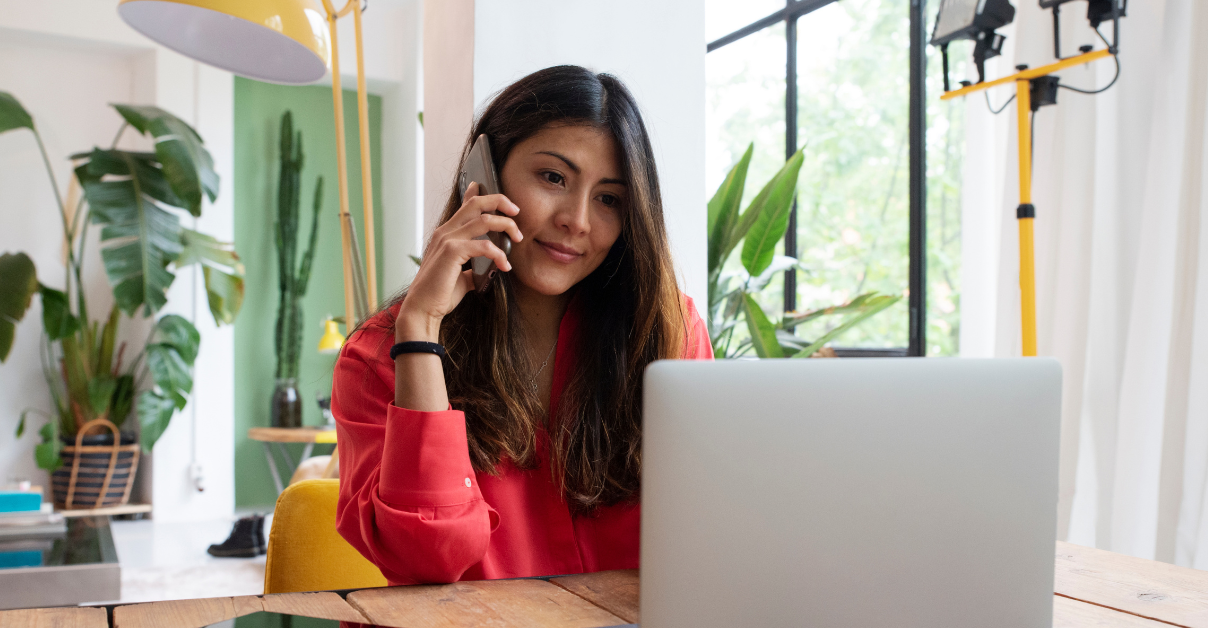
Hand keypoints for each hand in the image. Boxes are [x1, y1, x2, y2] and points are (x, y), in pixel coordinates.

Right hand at [397, 182, 521, 340]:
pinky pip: (484, 245)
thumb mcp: (460, 277)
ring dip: (506, 226)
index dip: (480, 193)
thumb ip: (471, 268)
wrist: (422, 310)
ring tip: (518, 238)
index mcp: (446, 234)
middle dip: (500, 201)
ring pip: (484, 219)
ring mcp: (447, 240)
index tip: (499, 195)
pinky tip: (505, 266)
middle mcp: (445, 232)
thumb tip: (488, 270)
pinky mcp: (452, 252)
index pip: (465, 205)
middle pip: (476, 203)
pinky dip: (499, 254)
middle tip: (517, 212)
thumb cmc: (439, 295)